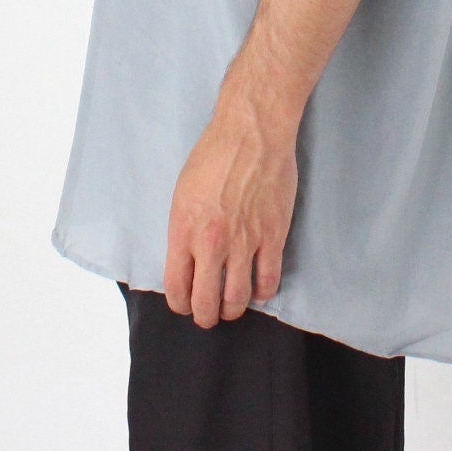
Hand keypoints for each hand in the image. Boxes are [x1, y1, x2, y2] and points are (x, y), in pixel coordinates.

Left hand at [162, 103, 298, 327]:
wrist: (252, 134)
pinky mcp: (273, 237)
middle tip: (208, 316)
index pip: (177, 287)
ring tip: (232, 306)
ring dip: (233, 308)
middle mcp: (212, 243)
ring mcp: (245, 243)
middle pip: (206, 302)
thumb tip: (188, 260)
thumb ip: (183, 231)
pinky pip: (269, 280)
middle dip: (205, 316)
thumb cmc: (213, 156)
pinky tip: (258, 288)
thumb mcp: (182, 194)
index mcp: (184, 231)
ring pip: (238, 298)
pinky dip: (263, 292)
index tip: (185, 304)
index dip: (180, 304)